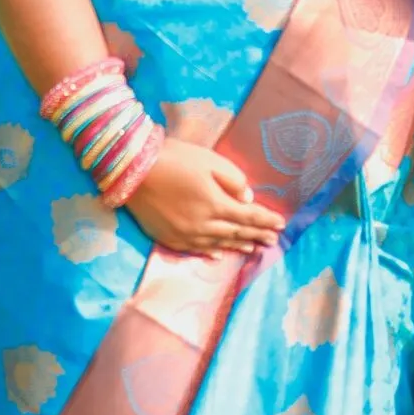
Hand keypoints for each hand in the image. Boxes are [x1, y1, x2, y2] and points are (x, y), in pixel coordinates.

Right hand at [126, 138, 285, 255]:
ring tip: (253, 248)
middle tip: (273, 241)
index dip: (266, 221)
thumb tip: (247, 199)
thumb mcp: (209, 160)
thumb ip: (233, 180)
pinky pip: (196, 250)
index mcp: (216, 204)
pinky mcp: (169, 238)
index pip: (249, 216)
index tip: (282, 224)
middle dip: (257, 235)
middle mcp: (203, 225)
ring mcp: (185, 235)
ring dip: (238, 246)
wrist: (132, 171)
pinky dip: (211, 252)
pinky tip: (219, 255)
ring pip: (218, 244)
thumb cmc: (174, 158)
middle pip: (236, 232)